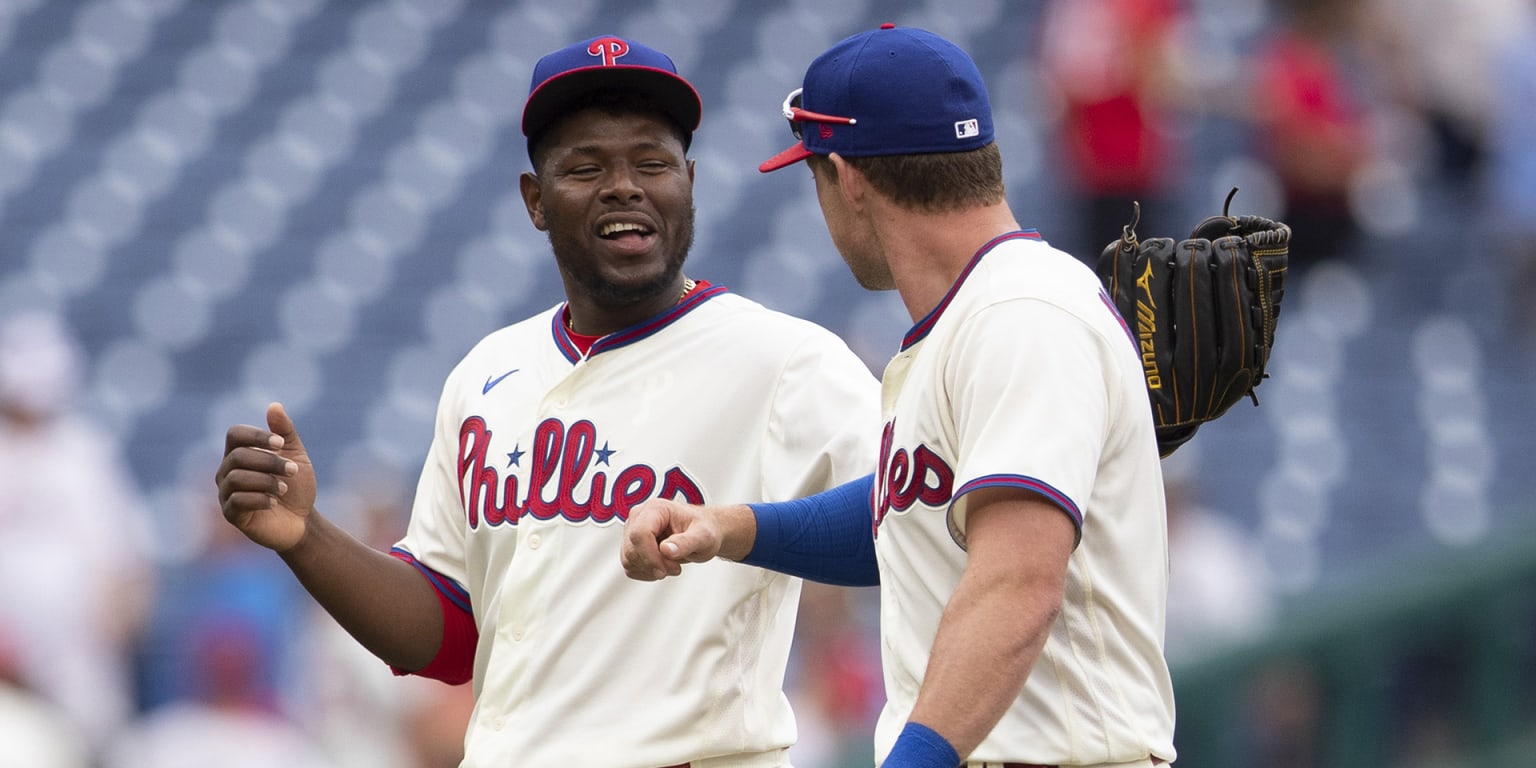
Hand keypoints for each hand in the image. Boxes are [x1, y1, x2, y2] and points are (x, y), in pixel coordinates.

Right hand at [215, 402, 316, 552]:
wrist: (302, 521)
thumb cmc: (296, 486)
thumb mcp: (296, 456)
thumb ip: (285, 432)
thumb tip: (274, 406)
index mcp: (240, 453)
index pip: (235, 434)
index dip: (257, 436)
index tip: (281, 444)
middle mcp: (227, 471)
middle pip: (238, 456)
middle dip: (269, 461)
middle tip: (293, 470)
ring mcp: (226, 493)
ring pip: (236, 478)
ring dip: (266, 481)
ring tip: (284, 488)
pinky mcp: (231, 514)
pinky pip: (236, 501)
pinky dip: (259, 498)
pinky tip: (274, 502)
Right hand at [620, 499, 737, 580]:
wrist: (701, 533)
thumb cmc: (704, 530)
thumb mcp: (704, 537)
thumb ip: (686, 542)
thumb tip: (666, 549)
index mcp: (656, 508)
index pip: (640, 534)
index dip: (651, 556)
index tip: (668, 570)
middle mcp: (639, 516)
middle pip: (632, 549)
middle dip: (654, 565)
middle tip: (676, 568)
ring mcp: (632, 530)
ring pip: (628, 560)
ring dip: (650, 570)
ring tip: (672, 565)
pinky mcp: (630, 545)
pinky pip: (630, 567)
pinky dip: (646, 573)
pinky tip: (662, 567)